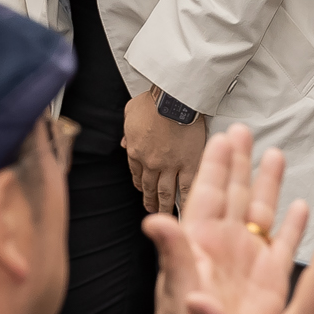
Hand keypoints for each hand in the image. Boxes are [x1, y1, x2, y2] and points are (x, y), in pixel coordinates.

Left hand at [124, 93, 212, 214]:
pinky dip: (185, 200)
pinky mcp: (189, 164)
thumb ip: (127, 130)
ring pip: (165, 192)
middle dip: (149, 200)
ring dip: (164, 205)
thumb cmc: (152, 101)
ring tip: (165, 214)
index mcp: (135, 151)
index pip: (136, 173)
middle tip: (151, 209)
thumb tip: (123, 142)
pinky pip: (186, 188)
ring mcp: (170, 166)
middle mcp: (150, 163)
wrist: (173, 99)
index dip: (139, 183)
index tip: (142, 190)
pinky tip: (185, 209)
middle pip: (149, 187)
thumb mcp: (130, 112)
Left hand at [141, 125, 304, 313]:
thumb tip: (153, 221)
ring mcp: (248, 263)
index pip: (209, 193)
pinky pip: (283, 247)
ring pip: (261, 214)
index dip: (217, 165)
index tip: (223, 136)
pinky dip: (293, 226)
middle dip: (241, 163)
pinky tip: (302, 207)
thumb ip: (171, 255)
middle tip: (245, 131)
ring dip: (268, 186)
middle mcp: (225, 248)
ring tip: (276, 156)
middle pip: (236, 194)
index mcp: (199, 243)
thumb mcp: (175, 293)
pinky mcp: (270, 284)